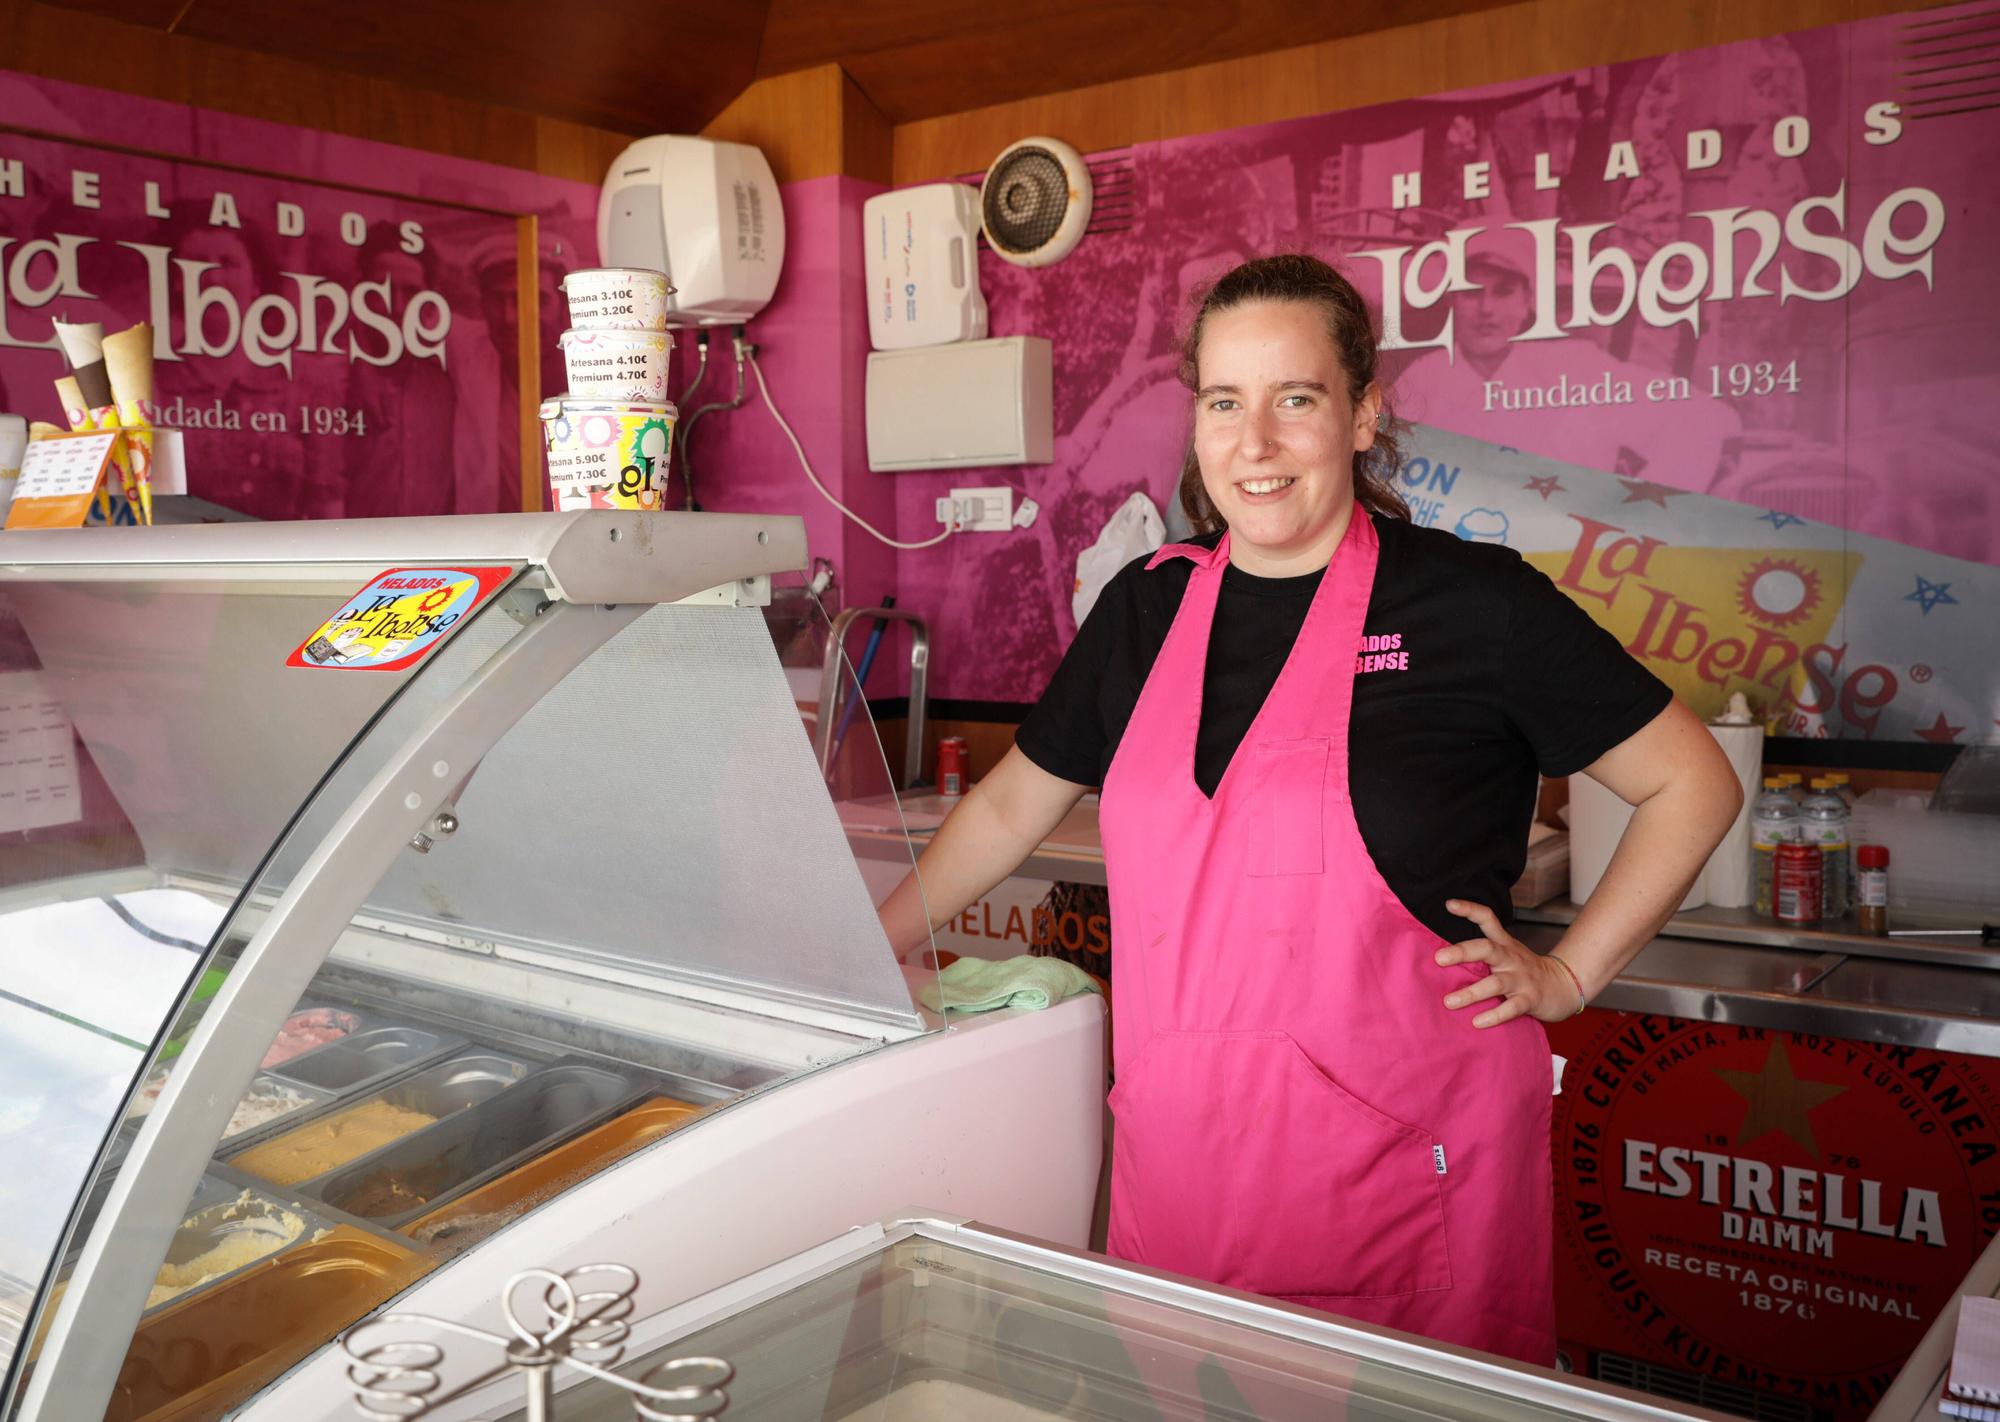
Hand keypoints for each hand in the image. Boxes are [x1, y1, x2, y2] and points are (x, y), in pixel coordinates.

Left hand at [1434, 899, 1580, 1027]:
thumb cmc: (1525, 971)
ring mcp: (1522, 978)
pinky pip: (1511, 1008)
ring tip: (1449, 1002)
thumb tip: (1439, 958)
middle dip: (1462, 952)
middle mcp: (1511, 958)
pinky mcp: (1530, 999)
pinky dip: (1494, 1015)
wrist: (1564, 986)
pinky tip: (1477, 1022)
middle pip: (1487, 949)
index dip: (1470, 909)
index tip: (1449, 904)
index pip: (1488, 919)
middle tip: (1438, 958)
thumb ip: (1481, 955)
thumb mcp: (1507, 955)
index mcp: (1504, 944)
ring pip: (1496, 982)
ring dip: (1471, 992)